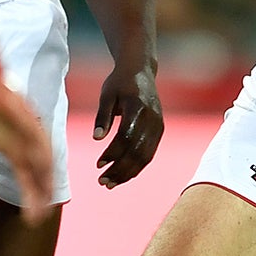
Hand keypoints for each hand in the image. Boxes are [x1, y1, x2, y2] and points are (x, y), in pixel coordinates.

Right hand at [0, 56, 56, 218]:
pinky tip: (43, 168)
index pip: (28, 181)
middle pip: (40, 175)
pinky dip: (42, 153)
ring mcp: (30, 132)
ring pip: (44, 159)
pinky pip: (39, 137)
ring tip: (45, 199)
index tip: (30, 220)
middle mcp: (26, 145)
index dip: (30, 200)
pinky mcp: (29, 118)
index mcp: (14, 152)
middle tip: (40, 218)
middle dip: (41, 196)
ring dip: (45, 178)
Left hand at [93, 62, 163, 186]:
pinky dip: (136, 167)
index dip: (113, 153)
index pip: (126, 137)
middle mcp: (152, 118)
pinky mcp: (159, 130)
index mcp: (138, 107)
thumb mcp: (107, 95)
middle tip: (103, 182)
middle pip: (137, 151)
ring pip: (145, 156)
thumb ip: (102, 116)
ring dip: (128, 173)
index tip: (98, 165)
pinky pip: (149, 153)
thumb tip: (97, 138)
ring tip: (110, 183)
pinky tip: (122, 175)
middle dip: (120, 170)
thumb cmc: (119, 83)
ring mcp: (158, 125)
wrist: (140, 71)